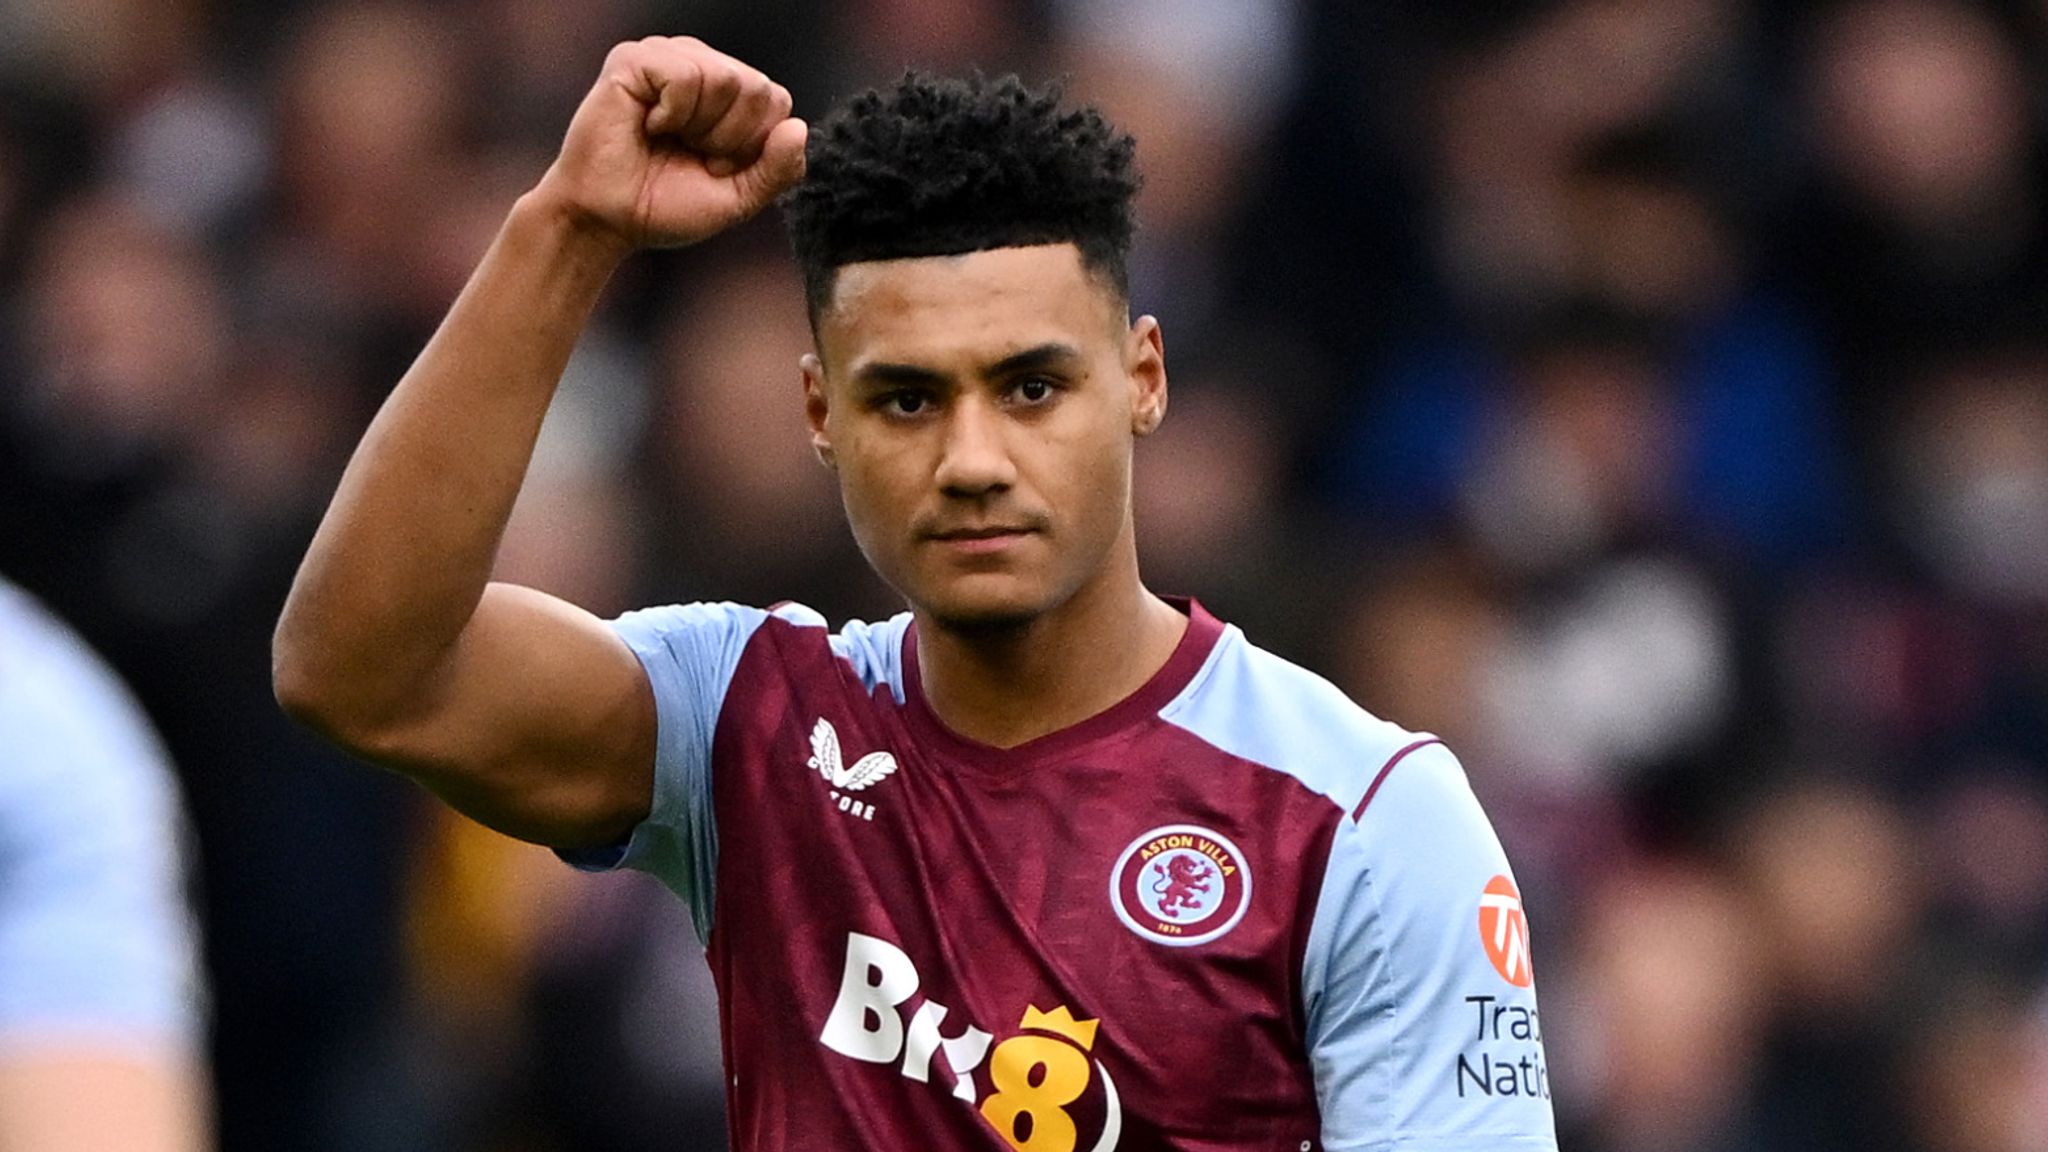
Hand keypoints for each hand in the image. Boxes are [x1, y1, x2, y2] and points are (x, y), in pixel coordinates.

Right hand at [532, 36, 806, 252]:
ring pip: (726, 77)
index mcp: (729, 95)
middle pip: (756, 88)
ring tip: (667, 138)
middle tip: (689, 153)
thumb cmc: (664, 206)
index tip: (714, 167)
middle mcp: (702, 66)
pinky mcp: (635, 59)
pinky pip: (685, 76)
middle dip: (729, 138)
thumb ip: (776, 170)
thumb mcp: (737, 198)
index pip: (776, 101)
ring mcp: (668, 57)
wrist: (607, 220)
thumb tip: (799, 127)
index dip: (752, 147)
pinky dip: (673, 114)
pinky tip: (648, 124)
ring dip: (700, 127)